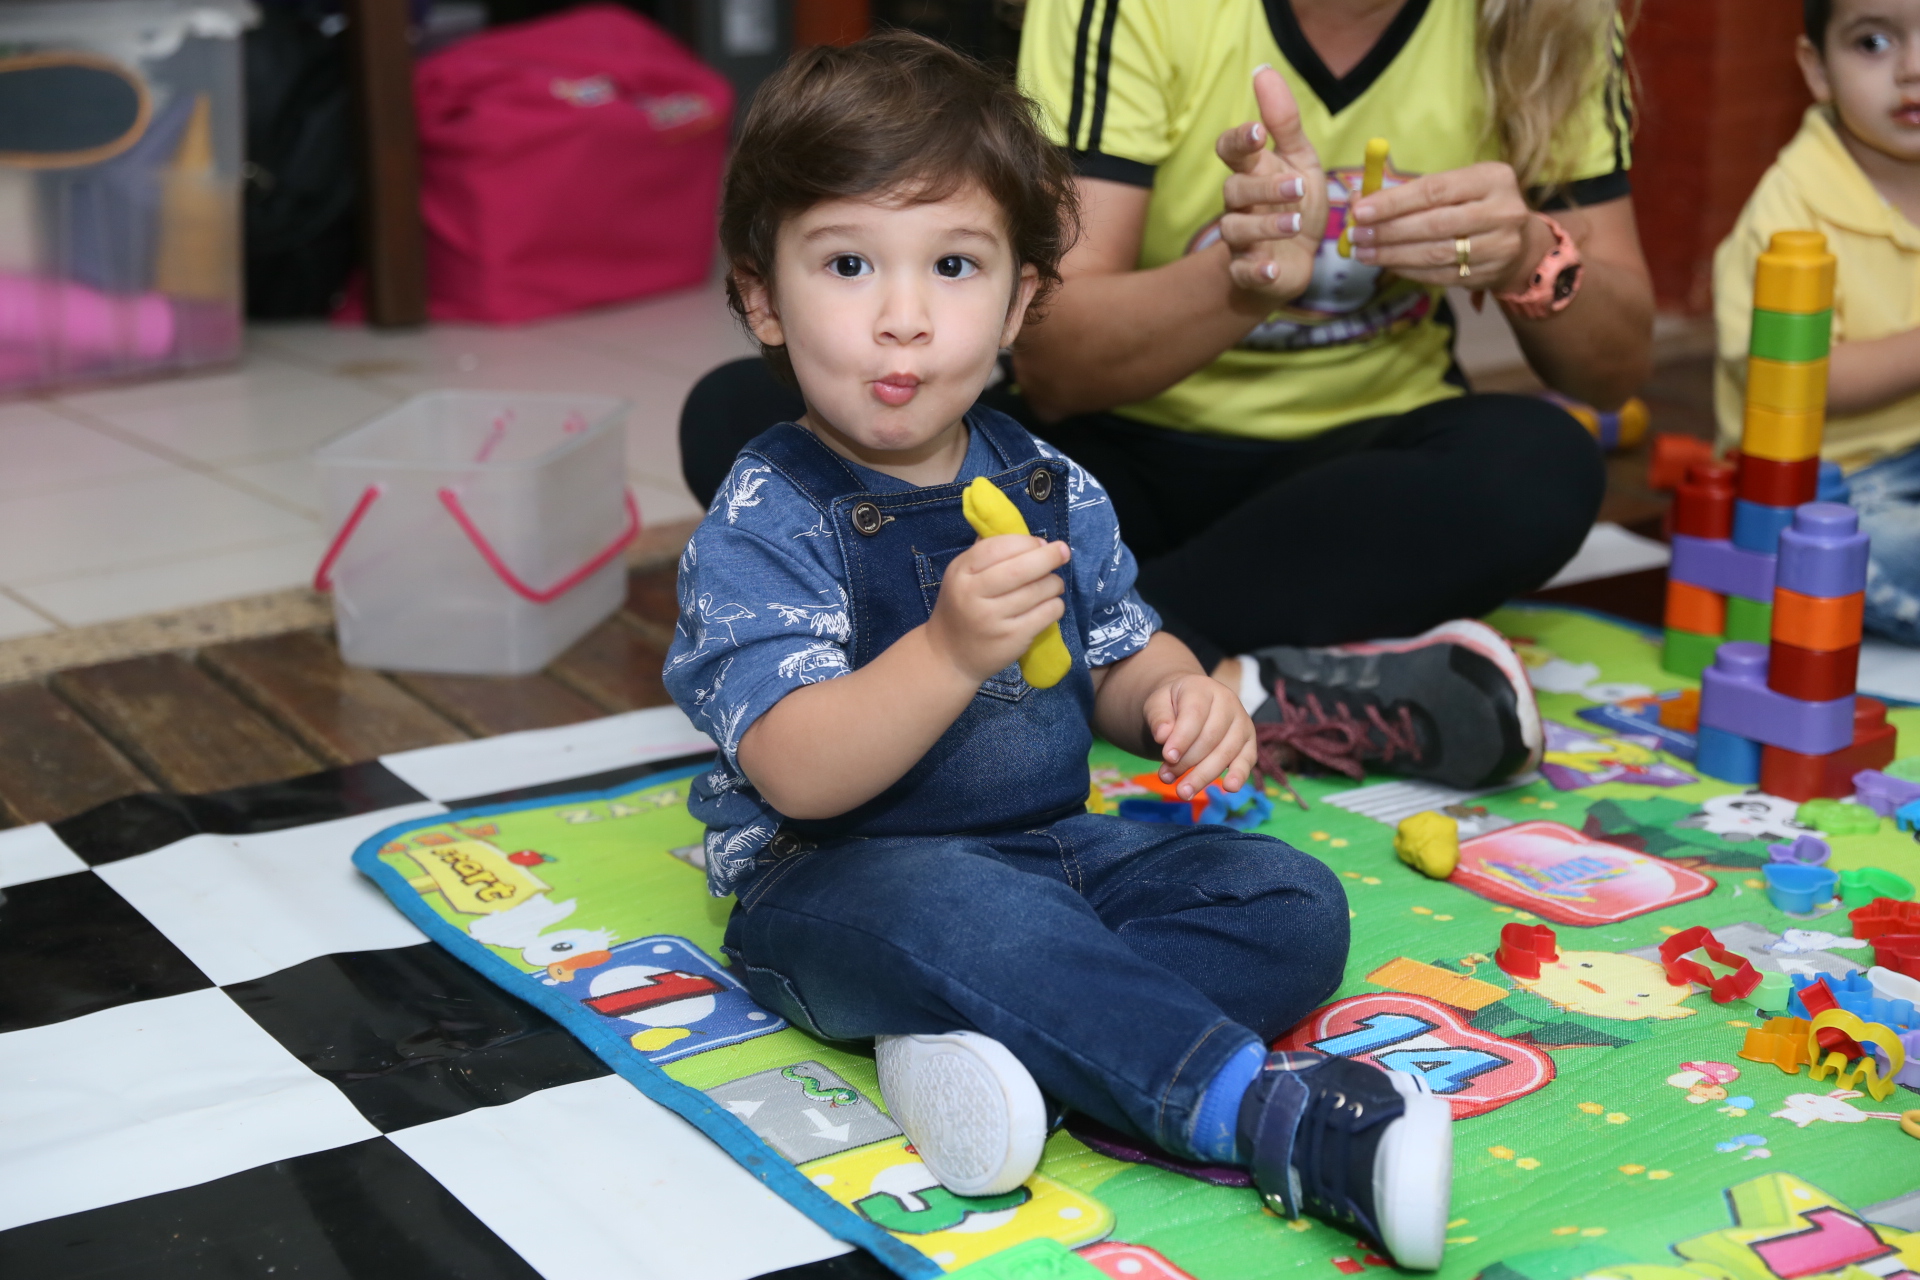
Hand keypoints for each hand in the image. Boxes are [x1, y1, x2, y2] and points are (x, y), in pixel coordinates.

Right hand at [924, 534, 1069, 684]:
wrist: (949, 657)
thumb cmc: (962, 609)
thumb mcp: (962, 576)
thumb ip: (988, 554)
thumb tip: (1032, 540)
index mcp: (961, 572)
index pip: (998, 547)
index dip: (1026, 542)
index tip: (1041, 543)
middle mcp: (974, 594)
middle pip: (1021, 568)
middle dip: (1049, 557)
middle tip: (1063, 552)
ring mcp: (993, 619)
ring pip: (1039, 590)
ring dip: (1054, 583)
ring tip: (1053, 584)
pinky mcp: (1012, 638)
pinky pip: (1047, 613)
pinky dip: (1055, 604)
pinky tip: (1049, 604)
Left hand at [1143, 673, 1257, 800]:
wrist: (1188, 703)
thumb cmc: (1171, 705)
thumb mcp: (1156, 704)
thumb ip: (1157, 717)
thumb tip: (1162, 736)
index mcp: (1203, 688)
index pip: (1195, 714)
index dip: (1181, 738)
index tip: (1167, 757)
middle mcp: (1228, 702)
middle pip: (1210, 737)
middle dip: (1187, 762)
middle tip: (1165, 777)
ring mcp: (1242, 722)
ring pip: (1225, 753)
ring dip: (1203, 775)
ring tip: (1182, 791)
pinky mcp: (1249, 742)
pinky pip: (1247, 760)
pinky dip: (1239, 775)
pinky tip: (1229, 788)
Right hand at [1214, 65, 1328, 303]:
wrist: (1295, 260)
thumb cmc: (1295, 202)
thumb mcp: (1299, 158)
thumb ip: (1284, 120)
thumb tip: (1263, 71)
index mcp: (1251, 171)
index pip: (1230, 150)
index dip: (1239, 140)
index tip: (1258, 133)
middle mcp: (1239, 204)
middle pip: (1235, 190)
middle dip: (1264, 187)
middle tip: (1298, 186)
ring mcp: (1241, 239)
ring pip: (1236, 230)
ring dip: (1265, 226)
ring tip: (1296, 223)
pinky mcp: (1248, 271)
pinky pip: (1243, 272)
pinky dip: (1256, 272)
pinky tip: (1272, 269)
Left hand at [1348, 161, 1547, 293]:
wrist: (1520, 242)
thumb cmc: (1474, 206)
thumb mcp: (1453, 187)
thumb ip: (1411, 192)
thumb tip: (1359, 200)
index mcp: (1492, 178)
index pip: (1435, 189)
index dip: (1394, 202)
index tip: (1361, 210)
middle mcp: (1503, 211)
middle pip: (1434, 223)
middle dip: (1389, 231)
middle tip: (1357, 235)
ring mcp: (1500, 246)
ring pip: (1435, 253)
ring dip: (1393, 254)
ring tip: (1364, 252)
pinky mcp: (1490, 273)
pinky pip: (1440, 275)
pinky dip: (1408, 270)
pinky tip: (1387, 264)